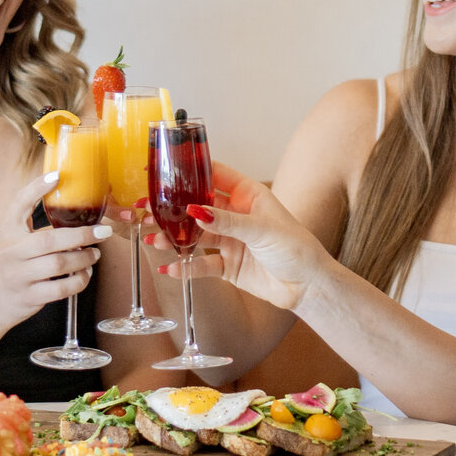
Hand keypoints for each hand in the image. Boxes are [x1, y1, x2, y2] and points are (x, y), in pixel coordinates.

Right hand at [0, 171, 110, 325]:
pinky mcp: (31, 297)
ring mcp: (20, 276)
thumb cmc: (12, 258)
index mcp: (10, 231)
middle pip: (48, 241)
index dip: (36, 188)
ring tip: (94, 254)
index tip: (57, 177)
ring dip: (83, 259)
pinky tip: (85, 273)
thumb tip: (57, 179)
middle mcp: (13, 253)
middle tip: (102, 233)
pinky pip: (61, 289)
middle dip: (81, 235)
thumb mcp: (13, 232)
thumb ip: (29, 209)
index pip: (19, 204)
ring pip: (57, 265)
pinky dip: (79, 280)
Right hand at [162, 161, 331, 311]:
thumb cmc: (296, 248)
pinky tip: (171, 267)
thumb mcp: (262, 229)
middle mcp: (235, 215)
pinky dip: (186, 266)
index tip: (164, 169)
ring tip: (153, 239)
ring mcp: (230, 240)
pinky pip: (201, 264)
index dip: (190, 171)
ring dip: (174, 238)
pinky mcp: (228, 265)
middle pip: (197, 207)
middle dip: (173, 209)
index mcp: (247, 195)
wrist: (307, 286)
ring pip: (195, 236)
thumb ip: (228, 221)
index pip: (214, 175)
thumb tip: (196, 211)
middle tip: (147, 209)